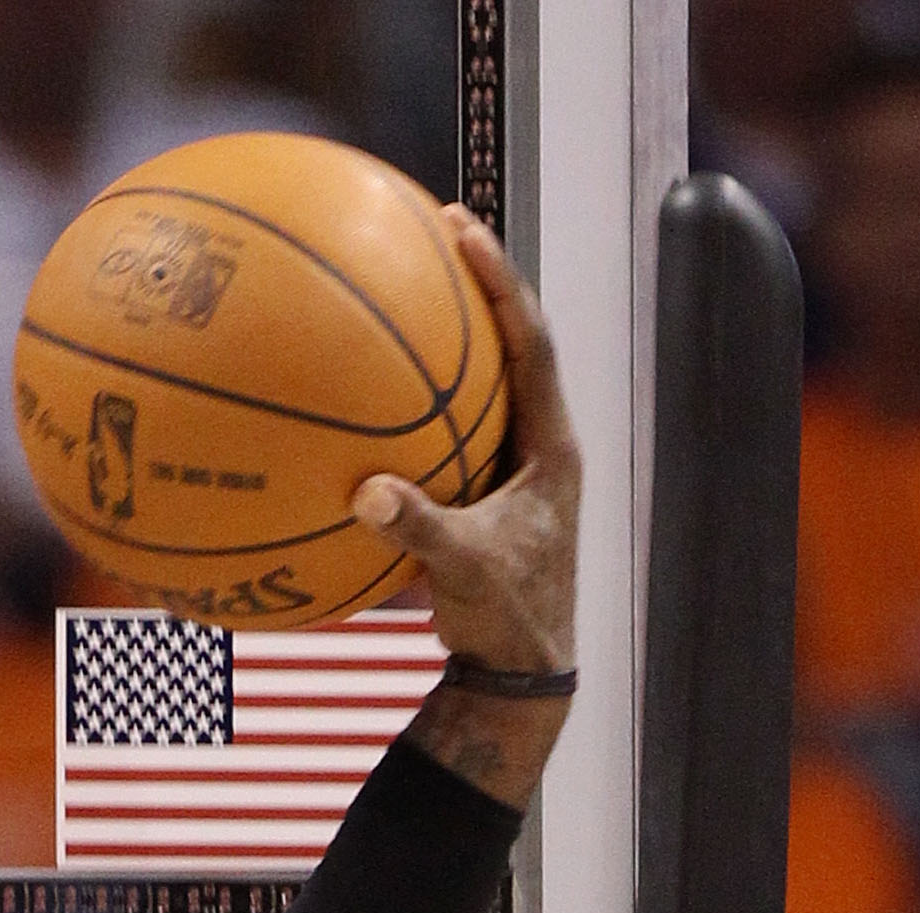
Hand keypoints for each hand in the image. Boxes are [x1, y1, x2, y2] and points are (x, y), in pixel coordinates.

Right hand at [358, 210, 578, 679]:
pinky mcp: (486, 493)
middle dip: (475, 286)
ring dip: (448, 339)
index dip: (501, 284)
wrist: (520, 676)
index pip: (532, 343)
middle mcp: (538, 445)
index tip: (465, 233)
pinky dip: (414, 407)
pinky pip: (448, 432)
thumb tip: (367, 495)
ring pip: (482, 384)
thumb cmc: (506, 623)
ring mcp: (513, 468)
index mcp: (551, 448)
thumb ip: (420, 532)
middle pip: (510, 343)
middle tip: (437, 229)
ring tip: (406, 288)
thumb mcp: (465, 577)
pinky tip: (367, 396)